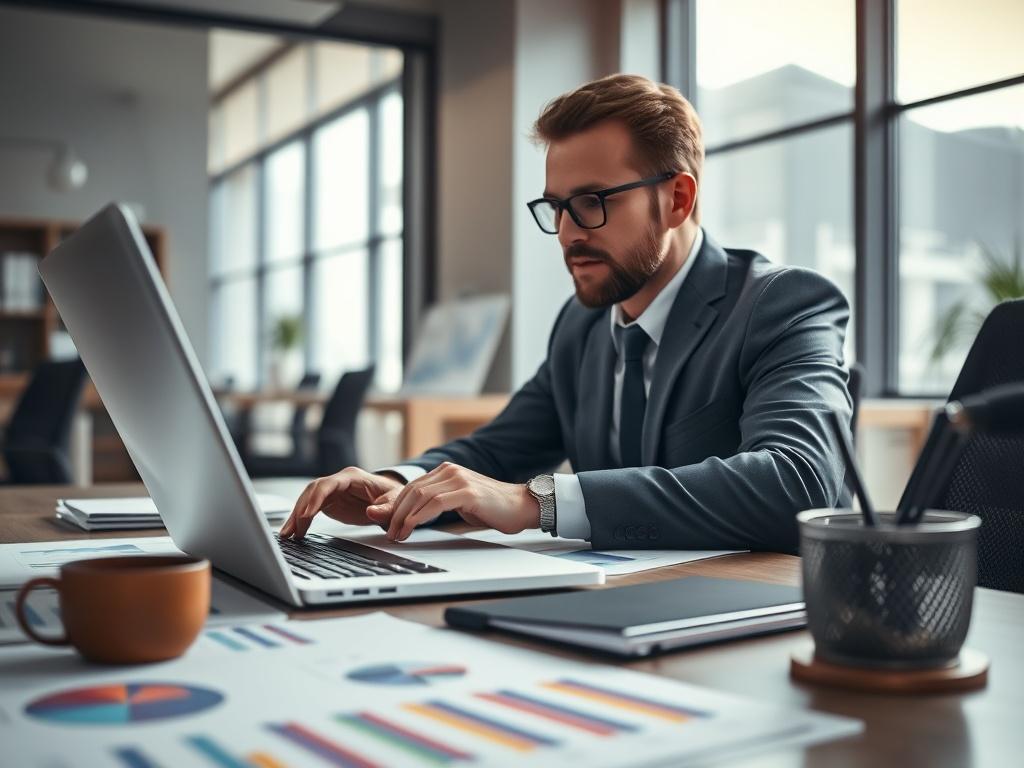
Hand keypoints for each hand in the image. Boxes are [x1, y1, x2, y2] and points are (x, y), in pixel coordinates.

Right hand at [279, 467, 404, 538]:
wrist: (391, 498)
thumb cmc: (392, 496)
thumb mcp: (395, 502)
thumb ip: (385, 508)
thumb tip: (372, 512)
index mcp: (352, 477)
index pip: (328, 484)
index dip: (316, 498)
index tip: (307, 514)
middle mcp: (338, 481)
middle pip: (313, 491)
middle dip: (300, 509)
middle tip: (291, 529)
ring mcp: (332, 491)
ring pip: (308, 500)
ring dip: (296, 516)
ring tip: (287, 534)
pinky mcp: (329, 502)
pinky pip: (311, 509)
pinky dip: (301, 520)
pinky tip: (294, 532)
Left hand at [366, 462, 539, 541]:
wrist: (521, 506)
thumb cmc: (492, 508)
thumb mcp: (459, 505)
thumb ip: (437, 505)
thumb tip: (413, 516)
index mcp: (447, 471)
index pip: (412, 486)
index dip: (395, 504)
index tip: (383, 520)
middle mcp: (450, 470)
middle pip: (412, 490)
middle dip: (395, 513)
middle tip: (388, 532)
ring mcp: (459, 480)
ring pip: (419, 496)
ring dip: (403, 517)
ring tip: (397, 534)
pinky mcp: (467, 492)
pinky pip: (435, 504)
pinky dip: (418, 517)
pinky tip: (411, 528)